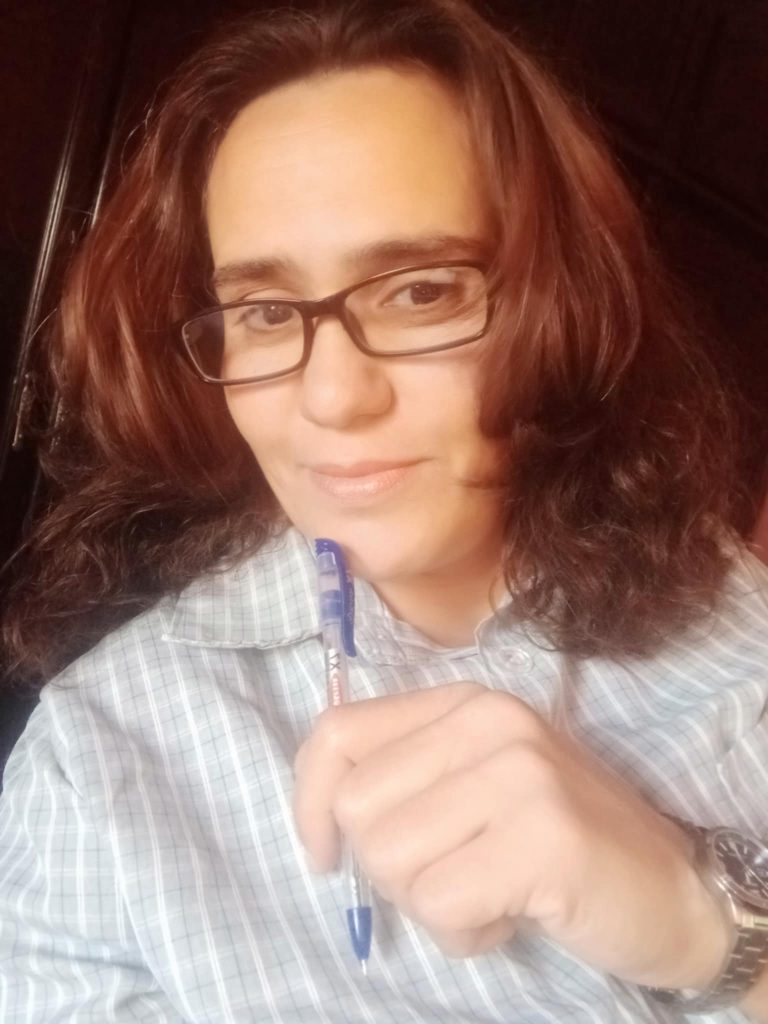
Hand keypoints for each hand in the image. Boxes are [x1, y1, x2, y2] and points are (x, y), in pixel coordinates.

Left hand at [294, 682, 728, 987]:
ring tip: (486, 893)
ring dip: (428, 903)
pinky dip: (462, 933)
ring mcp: (518, 773)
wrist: (671, 886)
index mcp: (464, 702)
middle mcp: (488, 721)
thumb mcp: (475, 785)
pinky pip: (438, 903)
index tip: (325, 854)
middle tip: (450, 874)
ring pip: (390, 859)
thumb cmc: (556, 839)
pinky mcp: (542, 836)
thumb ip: (407, 779)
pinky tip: (507, 918)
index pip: (337, 733)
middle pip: (357, 807)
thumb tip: (323, 815)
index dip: (309, 800)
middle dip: (387, 866)